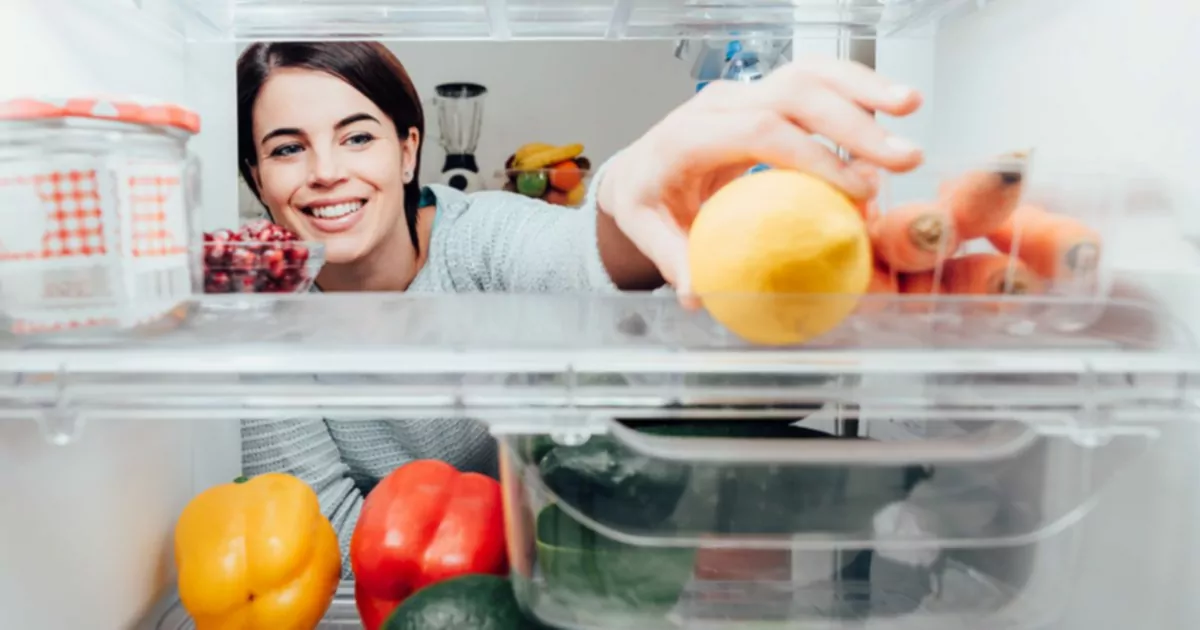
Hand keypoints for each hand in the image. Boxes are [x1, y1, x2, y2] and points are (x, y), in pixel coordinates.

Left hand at [597, 56, 923, 305]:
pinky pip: (816, 80)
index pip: (759, 131)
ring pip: (810, 74)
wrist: (640, 168)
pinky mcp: (766, 93)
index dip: (812, 156)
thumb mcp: (646, 230)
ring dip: (864, 88)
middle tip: (903, 157)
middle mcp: (720, 103)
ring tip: (913, 106)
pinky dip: (856, 89)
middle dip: (854, 121)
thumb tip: (699, 295)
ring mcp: (746, 92)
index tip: (855, 191)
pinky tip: (895, 106)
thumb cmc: (648, 199)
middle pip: (794, 94)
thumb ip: (673, 259)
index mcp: (689, 134)